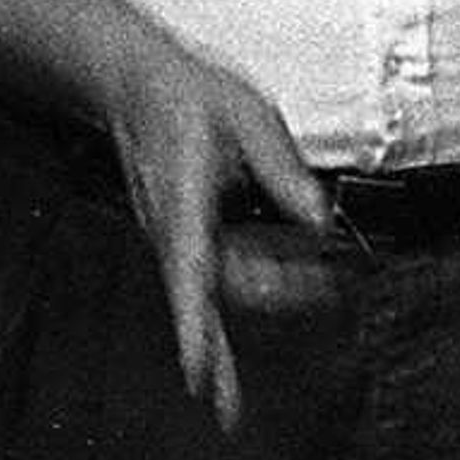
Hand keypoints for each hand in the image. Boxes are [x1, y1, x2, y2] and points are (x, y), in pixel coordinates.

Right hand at [99, 43, 325, 433]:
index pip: (190, 275)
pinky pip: (214, 277)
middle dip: (253, 316)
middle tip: (304, 311)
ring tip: (322, 280)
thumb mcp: (249, 117)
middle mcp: (173, 231)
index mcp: (184, 203)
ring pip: (219, 289)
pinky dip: (252, 285)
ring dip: (269, 292)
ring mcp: (175, 237)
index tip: (197, 375)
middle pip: (215, 295)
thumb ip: (283, 169)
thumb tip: (319, 220)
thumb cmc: (186, 96)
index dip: (194, 328)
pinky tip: (285, 282)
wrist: (136, 83)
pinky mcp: (182, 236)